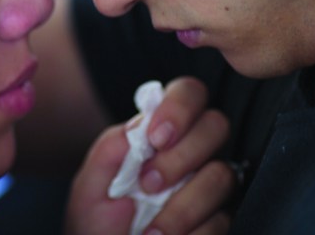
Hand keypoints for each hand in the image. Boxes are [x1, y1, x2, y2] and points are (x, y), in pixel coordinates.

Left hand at [66, 77, 234, 234]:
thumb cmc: (96, 221)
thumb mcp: (91, 183)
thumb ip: (113, 147)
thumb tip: (142, 124)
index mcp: (159, 134)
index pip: (189, 93)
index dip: (179, 108)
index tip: (154, 139)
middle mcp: (191, 154)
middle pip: (216, 125)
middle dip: (182, 155)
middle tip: (149, 184)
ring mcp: (209, 187)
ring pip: (221, 175)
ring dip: (184, 205)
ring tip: (151, 231)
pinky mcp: (220, 221)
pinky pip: (222, 219)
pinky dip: (192, 233)